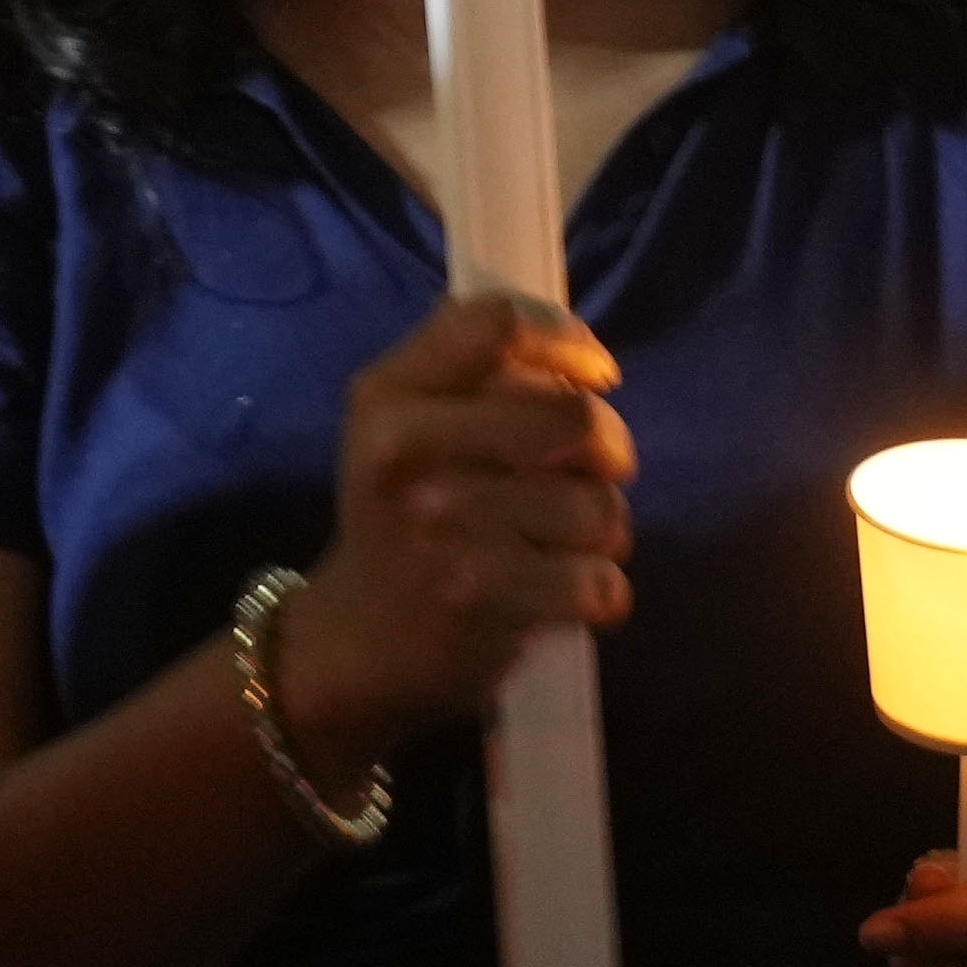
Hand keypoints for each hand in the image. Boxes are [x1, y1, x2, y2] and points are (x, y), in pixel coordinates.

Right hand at [267, 291, 629, 783]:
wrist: (357, 642)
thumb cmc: (398, 522)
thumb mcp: (397, 428)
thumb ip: (469, 375)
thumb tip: (581, 357)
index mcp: (386, 394)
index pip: (497, 324)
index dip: (568, 343)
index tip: (593, 376)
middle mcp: (407, 449)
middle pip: (576, 419)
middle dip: (608, 451)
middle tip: (587, 477)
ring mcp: (443, 525)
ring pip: (599, 507)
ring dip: (602, 533)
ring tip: (560, 547)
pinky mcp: (483, 597)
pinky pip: (600, 581)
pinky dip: (597, 594)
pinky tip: (556, 596)